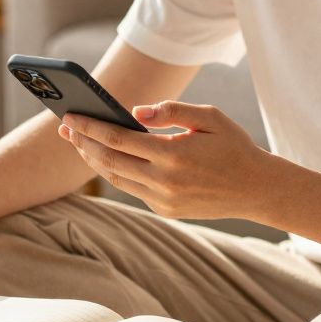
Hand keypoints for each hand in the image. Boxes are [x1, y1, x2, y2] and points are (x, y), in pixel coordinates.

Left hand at [57, 100, 281, 220]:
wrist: (256, 189)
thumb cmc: (233, 146)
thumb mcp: (209, 117)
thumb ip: (171, 110)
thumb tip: (134, 112)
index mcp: (173, 154)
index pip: (118, 138)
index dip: (89, 127)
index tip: (70, 117)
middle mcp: (164, 181)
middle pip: (109, 160)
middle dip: (83, 143)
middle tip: (64, 128)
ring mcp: (163, 200)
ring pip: (116, 178)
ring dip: (94, 160)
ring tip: (79, 142)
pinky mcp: (166, 211)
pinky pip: (132, 189)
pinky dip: (116, 172)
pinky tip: (107, 158)